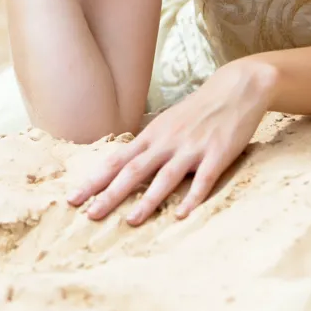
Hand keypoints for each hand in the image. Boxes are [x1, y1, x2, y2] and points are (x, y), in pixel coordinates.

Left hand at [67, 60, 276, 224]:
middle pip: (133, 170)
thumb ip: (149, 145)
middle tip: (90, 214)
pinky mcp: (217, 154)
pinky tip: (182, 214)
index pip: (117, 160)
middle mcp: (167, 141)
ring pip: (165, 177)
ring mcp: (192, 148)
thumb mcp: (167, 123)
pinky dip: (192, 197)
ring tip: (131, 221)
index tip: (74, 198)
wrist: (236, 88)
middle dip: (110, 194)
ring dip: (147, 200)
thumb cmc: (199, 109)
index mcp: (153, 135)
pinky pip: (204, 179)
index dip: (95, 180)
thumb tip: (125, 167)